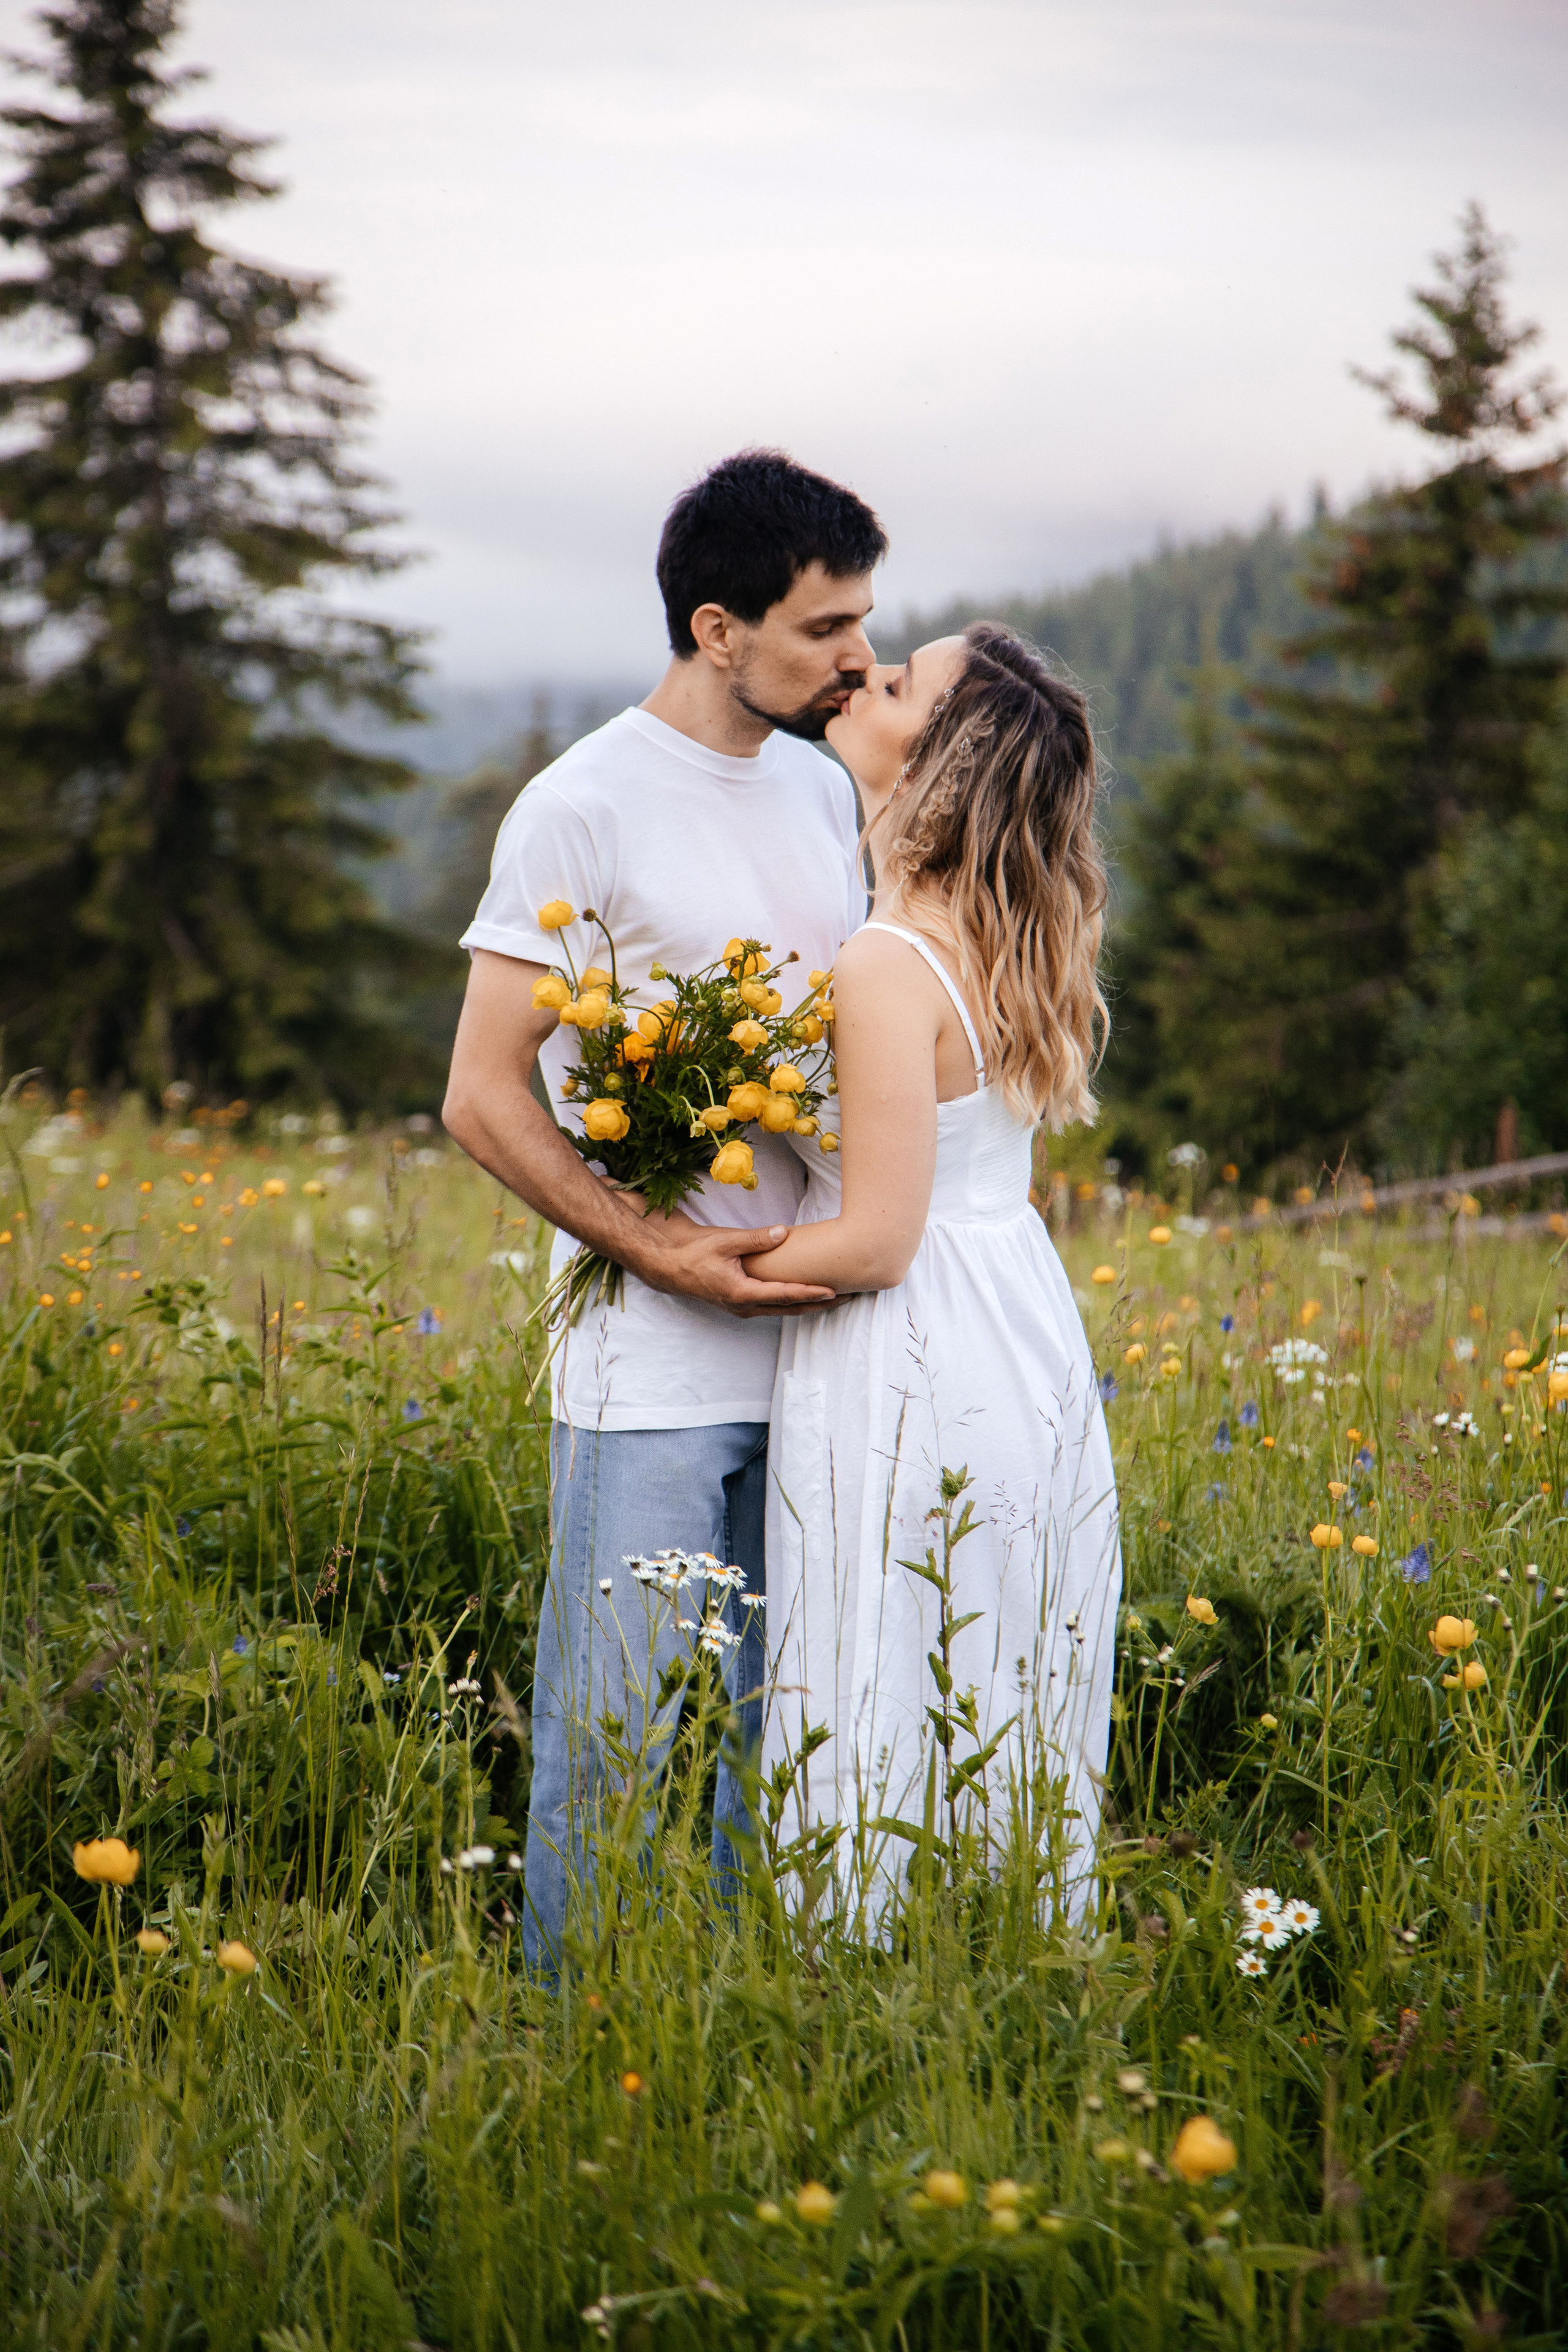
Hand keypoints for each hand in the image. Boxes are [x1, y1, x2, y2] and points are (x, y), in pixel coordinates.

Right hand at [637, 1223, 836, 1318]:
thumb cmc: (694, 1254)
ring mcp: (744, 1308)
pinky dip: (794, 1302)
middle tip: (849, 1298)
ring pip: (784, 1310)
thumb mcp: (725, 1242)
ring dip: (810, 1305)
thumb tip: (783, 1232)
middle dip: (821, 1304)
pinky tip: (808, 1295)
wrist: (668, 1267)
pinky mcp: (742, 1304)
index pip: (785, 1295)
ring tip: (836, 1299)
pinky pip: (774, 1307)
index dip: (812, 1293)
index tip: (835, 1292)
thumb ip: (755, 1239)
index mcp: (742, 1293)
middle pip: (791, 1309)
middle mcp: (745, 1306)